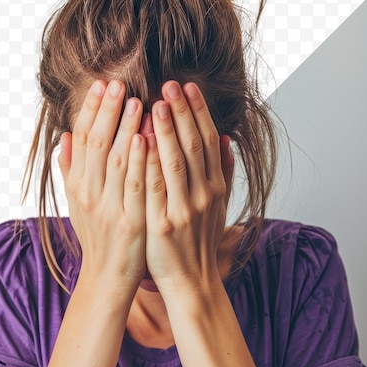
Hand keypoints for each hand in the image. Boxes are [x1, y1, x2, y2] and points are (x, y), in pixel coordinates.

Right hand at [58, 80, 146, 287]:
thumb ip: (70, 169)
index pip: (81, 139)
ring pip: (115, 160)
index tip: (100, 85)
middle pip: (96, 144)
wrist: (107, 276)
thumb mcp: (77, 203)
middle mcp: (88, 193)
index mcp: (77, 185)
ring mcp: (108, 207)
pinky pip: (134, 186)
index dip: (90, 110)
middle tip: (117, 83)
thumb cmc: (97, 236)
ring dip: (124, 128)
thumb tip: (64, 136)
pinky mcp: (130, 221)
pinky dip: (138, 161)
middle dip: (106, 111)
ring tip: (134, 101)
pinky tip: (144, 138)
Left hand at [144, 81, 234, 294]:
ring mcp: (183, 210)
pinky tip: (141, 141)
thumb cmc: (200, 241)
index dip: (198, 112)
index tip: (188, 87)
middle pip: (193, 146)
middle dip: (182, 113)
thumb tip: (226, 139)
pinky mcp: (162, 225)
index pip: (208, 142)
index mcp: (215, 188)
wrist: (192, 281)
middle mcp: (203, 196)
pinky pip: (154, 189)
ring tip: (155, 103)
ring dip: (167, 131)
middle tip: (170, 84)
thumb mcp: (218, 207)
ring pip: (175, 163)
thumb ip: (224, 172)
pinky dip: (149, 163)